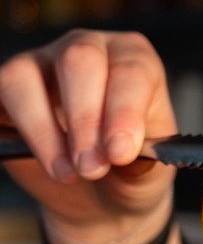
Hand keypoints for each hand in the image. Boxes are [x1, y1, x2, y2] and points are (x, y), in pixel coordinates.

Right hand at [0, 29, 177, 243]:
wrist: (101, 194)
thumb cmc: (129, 170)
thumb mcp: (146, 174)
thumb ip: (140, 165)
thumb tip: (124, 160)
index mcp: (134, 58)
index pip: (131, 71)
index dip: (125, 113)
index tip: (120, 153)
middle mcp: (88, 49)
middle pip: (79, 60)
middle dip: (85, 119)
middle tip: (92, 167)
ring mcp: (42, 63)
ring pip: (25, 76)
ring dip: (44, 130)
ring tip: (67, 173)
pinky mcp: (9, 87)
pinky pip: (2, 93)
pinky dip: (19, 131)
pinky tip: (43, 162)